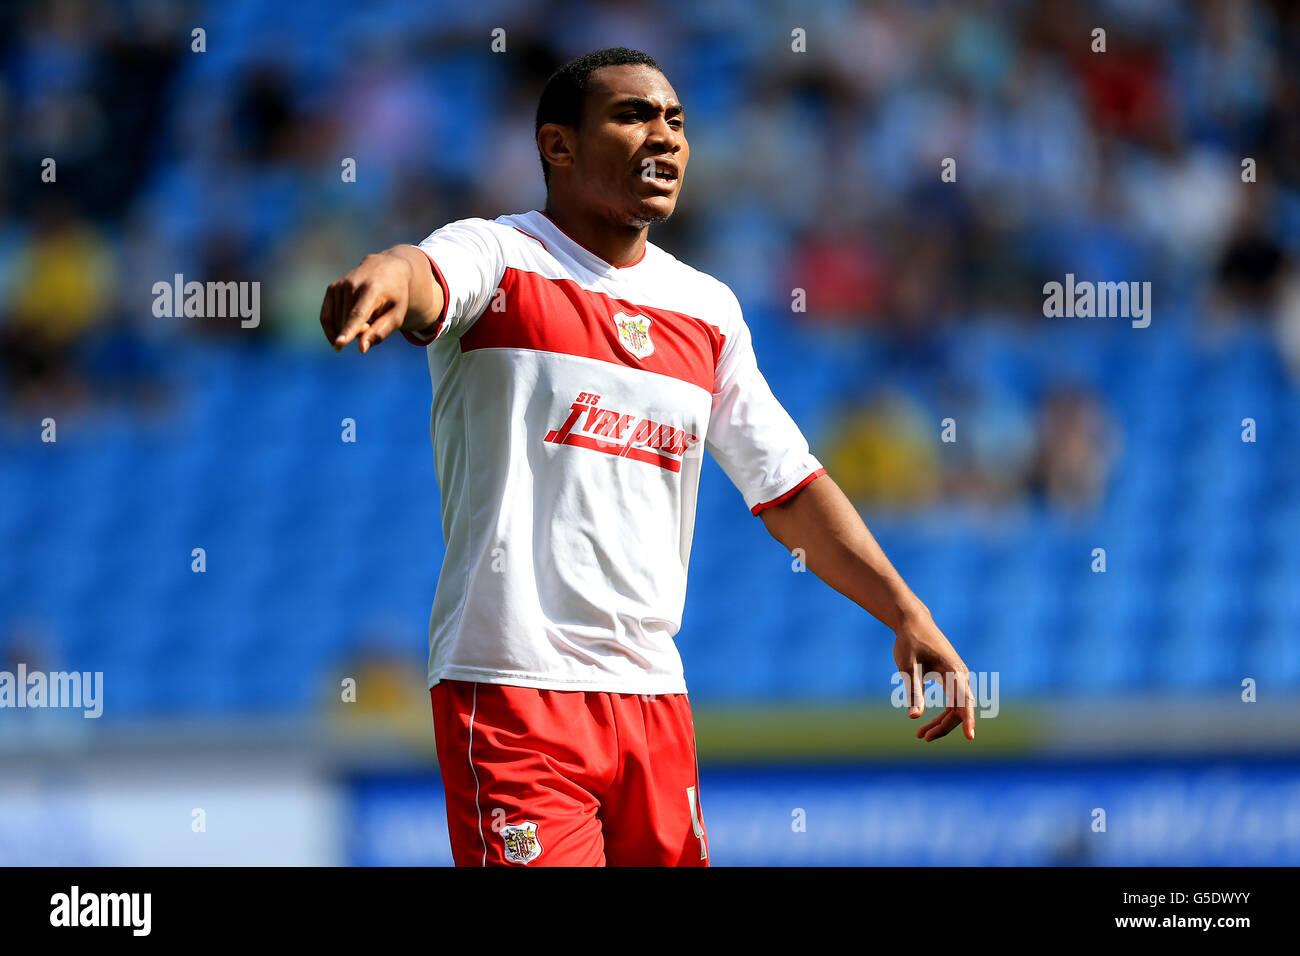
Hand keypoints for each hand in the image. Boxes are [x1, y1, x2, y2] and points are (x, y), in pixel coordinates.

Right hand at [320, 252, 412, 353]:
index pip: (358, 314)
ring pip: (336, 322)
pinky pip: (326, 317)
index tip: (339, 343)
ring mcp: (340, 285)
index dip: (349, 330)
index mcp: (372, 290)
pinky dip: (334, 329)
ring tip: (365, 320)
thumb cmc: (395, 296)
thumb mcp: (396, 315)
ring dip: (349, 329)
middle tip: (372, 324)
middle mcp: (353, 284)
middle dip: (359, 332)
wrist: (386, 268)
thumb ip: (380, 332)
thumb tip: (361, 348)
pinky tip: (344, 333)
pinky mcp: (332, 288)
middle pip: (347, 323)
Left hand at [892, 610, 974, 741]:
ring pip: (955, 708)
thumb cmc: (910, 643)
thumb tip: (914, 716)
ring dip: (941, 722)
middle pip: (959, 709)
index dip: (967, 721)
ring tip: (921, 735)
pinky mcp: (953, 678)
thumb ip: (914, 691)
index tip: (970, 737)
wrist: (913, 622)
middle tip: (921, 737)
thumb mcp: (908, 668)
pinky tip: (925, 721)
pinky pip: (952, 702)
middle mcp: (961, 676)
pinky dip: (941, 714)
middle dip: (943, 726)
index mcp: (953, 672)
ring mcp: (959, 677)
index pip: (964, 702)